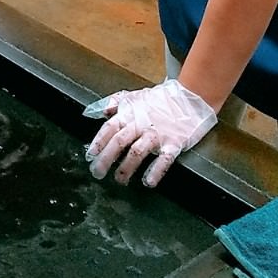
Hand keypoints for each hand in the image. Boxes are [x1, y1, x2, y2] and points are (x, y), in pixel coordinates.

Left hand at [83, 79, 216, 187]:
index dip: (98, 141)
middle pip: (119, 141)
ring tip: (119, 179)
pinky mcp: (174, 144)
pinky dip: (155, 171)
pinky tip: (148, 181)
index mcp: (129, 113)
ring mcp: (157, 135)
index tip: (90, 154)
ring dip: (126, 167)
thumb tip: (101, 110)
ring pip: (137, 151)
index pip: (109, 128)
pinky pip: (164, 160)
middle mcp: (140, 124)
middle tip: (97, 172)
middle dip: (106, 158)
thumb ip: (115, 102)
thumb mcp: (134, 95)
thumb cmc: (160, 98)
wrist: (188, 98)